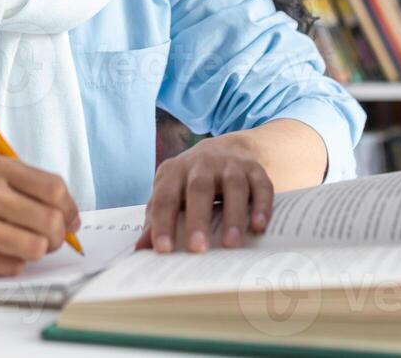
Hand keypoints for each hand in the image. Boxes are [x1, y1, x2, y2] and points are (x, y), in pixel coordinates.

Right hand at [0, 156, 80, 276]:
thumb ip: (23, 188)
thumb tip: (68, 215)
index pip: (54, 188)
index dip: (70, 209)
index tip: (71, 220)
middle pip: (50, 220)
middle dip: (59, 236)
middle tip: (51, 240)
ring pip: (36, 247)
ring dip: (36, 252)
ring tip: (22, 248)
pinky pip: (12, 267)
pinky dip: (12, 265)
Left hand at [136, 133, 273, 253]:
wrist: (226, 150)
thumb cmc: (191, 182)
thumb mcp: (172, 194)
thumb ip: (157, 220)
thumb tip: (140, 250)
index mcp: (174, 171)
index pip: (165, 198)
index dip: (163, 223)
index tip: (163, 249)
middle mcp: (202, 163)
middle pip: (199, 188)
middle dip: (198, 219)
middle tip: (198, 248)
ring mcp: (231, 164)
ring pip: (233, 186)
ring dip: (233, 215)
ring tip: (231, 244)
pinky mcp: (255, 169)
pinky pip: (261, 186)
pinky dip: (261, 206)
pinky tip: (259, 227)